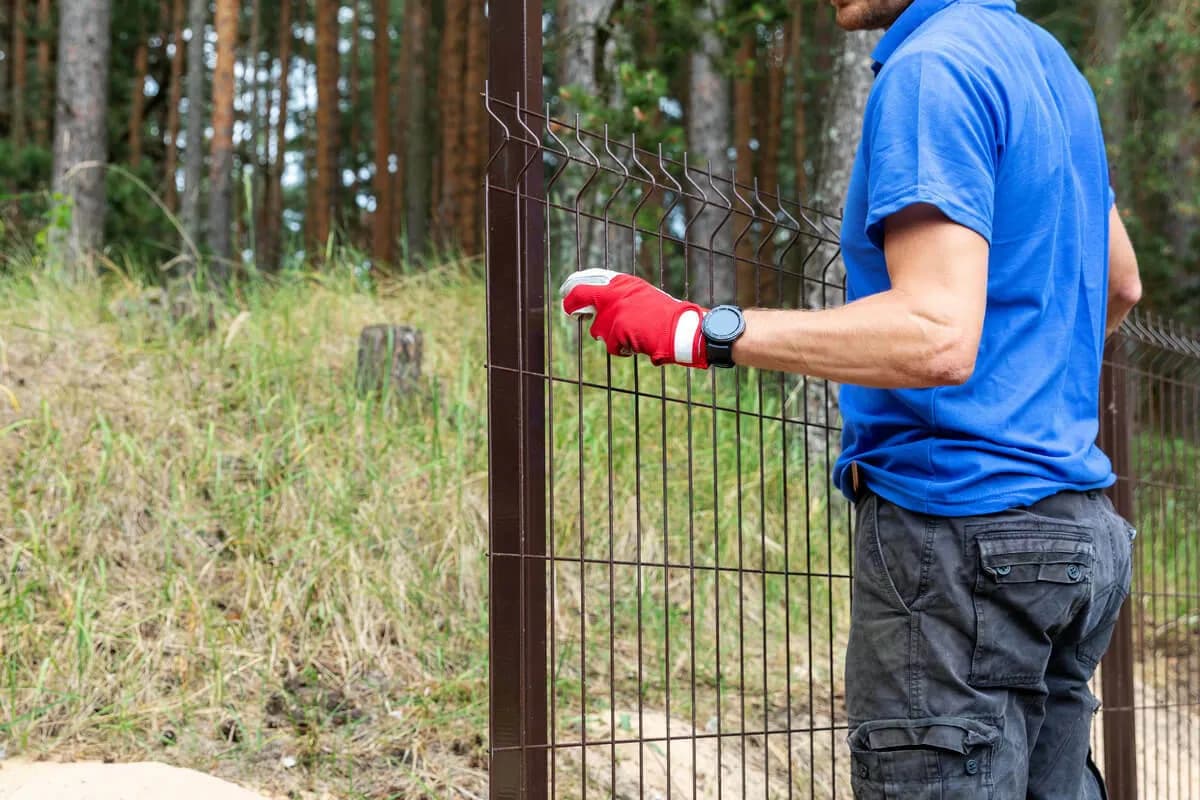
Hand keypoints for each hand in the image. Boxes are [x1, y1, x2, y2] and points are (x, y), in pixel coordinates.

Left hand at [560, 269, 708, 367]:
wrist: (680, 328)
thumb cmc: (665, 316)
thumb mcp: (642, 297)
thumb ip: (620, 298)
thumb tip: (595, 308)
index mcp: (623, 282)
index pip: (590, 277)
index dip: (574, 285)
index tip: (566, 291)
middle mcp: (615, 293)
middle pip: (580, 296)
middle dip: (571, 305)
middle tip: (570, 313)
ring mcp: (614, 311)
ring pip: (596, 329)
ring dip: (609, 337)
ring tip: (631, 336)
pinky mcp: (616, 329)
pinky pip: (610, 345)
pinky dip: (621, 350)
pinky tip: (636, 346)